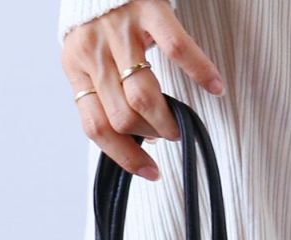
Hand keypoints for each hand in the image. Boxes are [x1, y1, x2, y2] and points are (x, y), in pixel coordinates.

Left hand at [61, 0, 224, 179]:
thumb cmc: (100, 17)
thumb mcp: (89, 56)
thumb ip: (102, 90)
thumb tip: (137, 135)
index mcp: (75, 66)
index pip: (96, 127)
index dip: (124, 156)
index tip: (151, 172)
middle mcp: (93, 49)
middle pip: (122, 116)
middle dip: (150, 135)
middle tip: (167, 135)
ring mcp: (119, 28)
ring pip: (142, 95)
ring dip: (165, 119)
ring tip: (179, 124)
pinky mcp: (148, 6)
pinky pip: (177, 49)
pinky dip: (199, 71)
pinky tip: (215, 87)